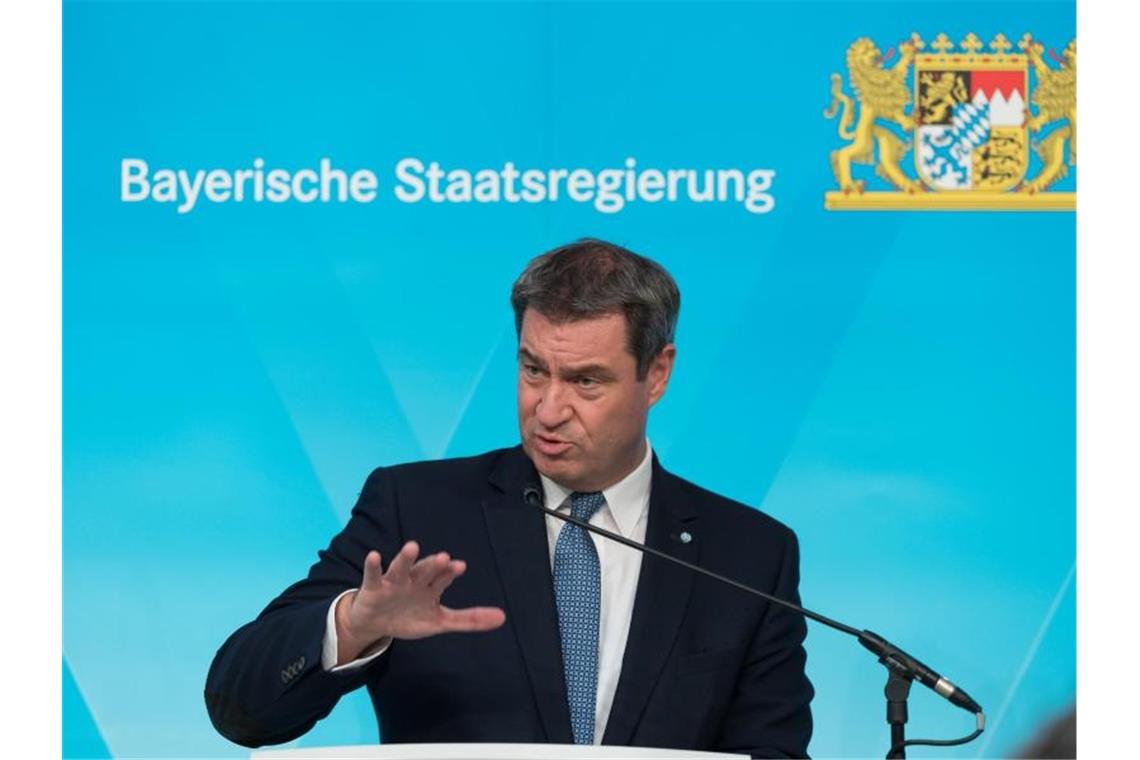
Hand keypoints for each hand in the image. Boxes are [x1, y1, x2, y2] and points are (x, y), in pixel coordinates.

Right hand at [334, 541, 505, 663]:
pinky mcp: (373, 587)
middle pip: (425, 570)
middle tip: (444, 557)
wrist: (376, 624)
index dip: (450, 572)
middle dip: (434, 564)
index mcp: (431, 587)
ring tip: (413, 546)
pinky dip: (373, 566)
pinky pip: (373, 574)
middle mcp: (414, 580)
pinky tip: (374, 556)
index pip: (443, 578)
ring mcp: (393, 582)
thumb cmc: (410, 617)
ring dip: (406, 558)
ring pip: (401, 568)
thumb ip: (469, 619)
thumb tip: (503, 617)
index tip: (460, 566)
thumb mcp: (440, 621)